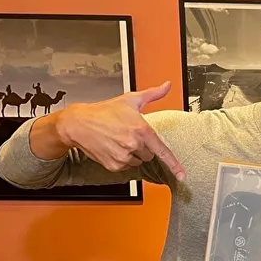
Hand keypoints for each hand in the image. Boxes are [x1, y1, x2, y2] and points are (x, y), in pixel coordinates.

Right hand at [55, 81, 185, 179]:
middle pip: (149, 154)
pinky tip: (113, 147)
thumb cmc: (104, 111)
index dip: (174, 164)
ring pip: (138, 161)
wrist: (78, 123)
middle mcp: (133, 144)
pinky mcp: (113, 165)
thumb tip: (167, 85)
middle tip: (129, 135)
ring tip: (119, 140)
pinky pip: (126, 166)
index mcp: (141, 129)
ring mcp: (123, 156)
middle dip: (143, 147)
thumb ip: (153, 94)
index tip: (181, 175)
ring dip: (133, 153)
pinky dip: (122, 159)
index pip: (162, 150)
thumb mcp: (130, 100)